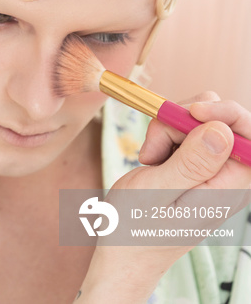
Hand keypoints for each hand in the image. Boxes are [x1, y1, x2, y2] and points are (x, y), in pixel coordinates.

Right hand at [76, 92, 250, 303]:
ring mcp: (209, 168)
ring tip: (149, 157)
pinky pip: (183, 131)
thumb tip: (222, 131)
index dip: (226, 113)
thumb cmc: (137, 227)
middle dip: (183, 119)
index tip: (191, 111)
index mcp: (229, 186)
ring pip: (197, 120)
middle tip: (155, 144)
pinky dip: (162, 135)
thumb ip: (193, 162)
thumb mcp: (159, 191)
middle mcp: (225, 175)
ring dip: (168, 128)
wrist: (122, 248)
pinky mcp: (193, 163)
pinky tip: (150, 159)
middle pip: (219, 119)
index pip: (249, 134)